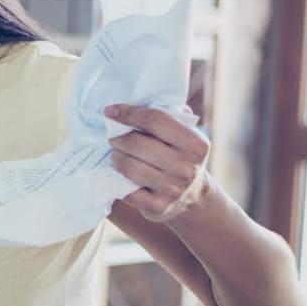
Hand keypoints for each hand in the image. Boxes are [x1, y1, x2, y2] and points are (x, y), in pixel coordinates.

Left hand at [105, 104, 210, 221]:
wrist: (192, 197)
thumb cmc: (180, 157)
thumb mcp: (185, 136)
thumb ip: (171, 116)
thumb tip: (142, 98)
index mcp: (195, 145)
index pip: (156, 121)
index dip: (129, 113)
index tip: (111, 111)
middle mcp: (187, 168)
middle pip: (138, 144)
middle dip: (118, 137)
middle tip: (111, 136)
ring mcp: (172, 189)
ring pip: (129, 167)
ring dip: (116, 157)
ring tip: (115, 153)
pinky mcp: (157, 207)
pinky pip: (126, 191)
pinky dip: (117, 179)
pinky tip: (118, 173)